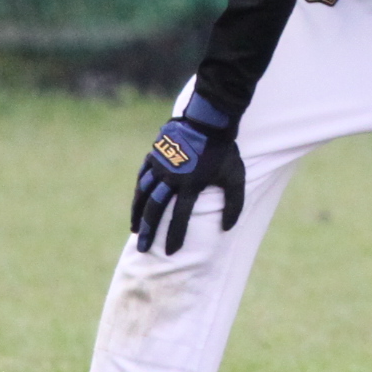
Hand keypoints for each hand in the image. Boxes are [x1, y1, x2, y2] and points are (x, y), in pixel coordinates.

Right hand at [129, 92, 246, 251]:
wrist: (208, 119)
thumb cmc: (224, 151)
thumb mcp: (235, 177)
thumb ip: (234, 205)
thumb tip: (226, 229)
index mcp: (191, 184)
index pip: (180, 216)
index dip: (175, 236)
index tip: (170, 252)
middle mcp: (172, 177)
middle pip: (155, 208)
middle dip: (149, 231)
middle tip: (143, 249)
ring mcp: (161, 165)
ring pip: (144, 193)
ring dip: (139, 213)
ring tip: (136, 230)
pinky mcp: (155, 155)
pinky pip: (142, 176)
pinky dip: (139, 191)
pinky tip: (137, 203)